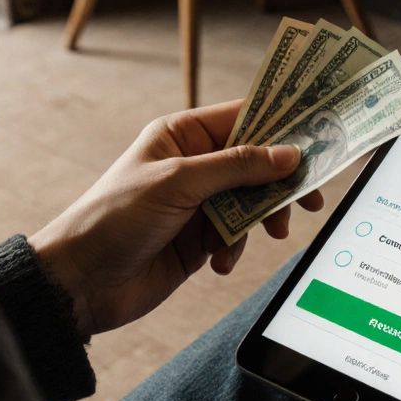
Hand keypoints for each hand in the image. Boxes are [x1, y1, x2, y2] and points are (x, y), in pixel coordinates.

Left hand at [29, 100, 324, 336]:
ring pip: (255, 200)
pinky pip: (239, 234)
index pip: (246, 116)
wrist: (80, 284)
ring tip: (270, 234)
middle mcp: (195, 164)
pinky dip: (239, 247)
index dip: (283, 123)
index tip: (320, 132)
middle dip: (282, 181)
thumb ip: (238, 167)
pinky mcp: (202, 238)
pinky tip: (221, 261)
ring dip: (264, 218)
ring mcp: (200, 202)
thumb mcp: (178, 183)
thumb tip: (289, 155)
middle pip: (259, 161)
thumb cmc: (113, 219)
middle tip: (310, 197)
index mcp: (183, 135)